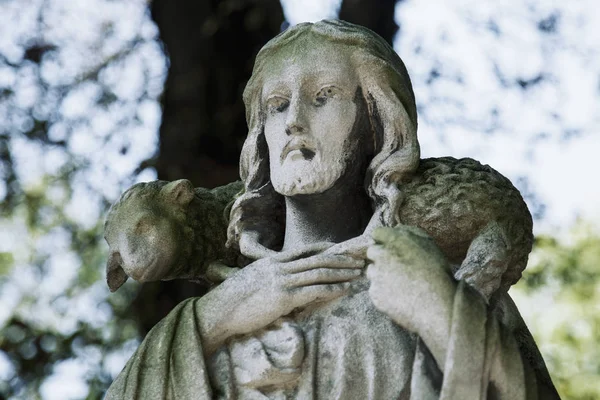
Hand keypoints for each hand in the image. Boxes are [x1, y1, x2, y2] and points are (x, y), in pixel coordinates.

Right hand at [201, 249, 363, 351]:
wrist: (218, 310)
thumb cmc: (232, 300)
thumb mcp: (251, 280)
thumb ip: (268, 276)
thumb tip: (281, 283)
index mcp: (271, 261)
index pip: (304, 250)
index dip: (326, 249)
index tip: (341, 249)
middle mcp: (278, 267)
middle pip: (317, 258)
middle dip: (341, 259)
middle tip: (359, 260)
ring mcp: (281, 281)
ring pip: (319, 272)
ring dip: (342, 272)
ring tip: (358, 273)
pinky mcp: (283, 298)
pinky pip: (313, 291)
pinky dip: (332, 288)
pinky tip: (344, 289)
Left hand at [366, 226, 455, 364]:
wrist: (437, 304)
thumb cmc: (437, 273)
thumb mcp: (429, 245)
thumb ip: (410, 233)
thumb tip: (396, 228)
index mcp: (395, 241)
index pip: (378, 233)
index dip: (384, 241)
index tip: (390, 248)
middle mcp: (382, 255)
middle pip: (372, 252)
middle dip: (380, 257)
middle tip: (395, 267)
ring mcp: (376, 276)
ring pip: (372, 271)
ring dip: (381, 274)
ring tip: (400, 283)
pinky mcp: (375, 294)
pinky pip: (375, 290)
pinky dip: (383, 292)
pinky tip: (398, 296)